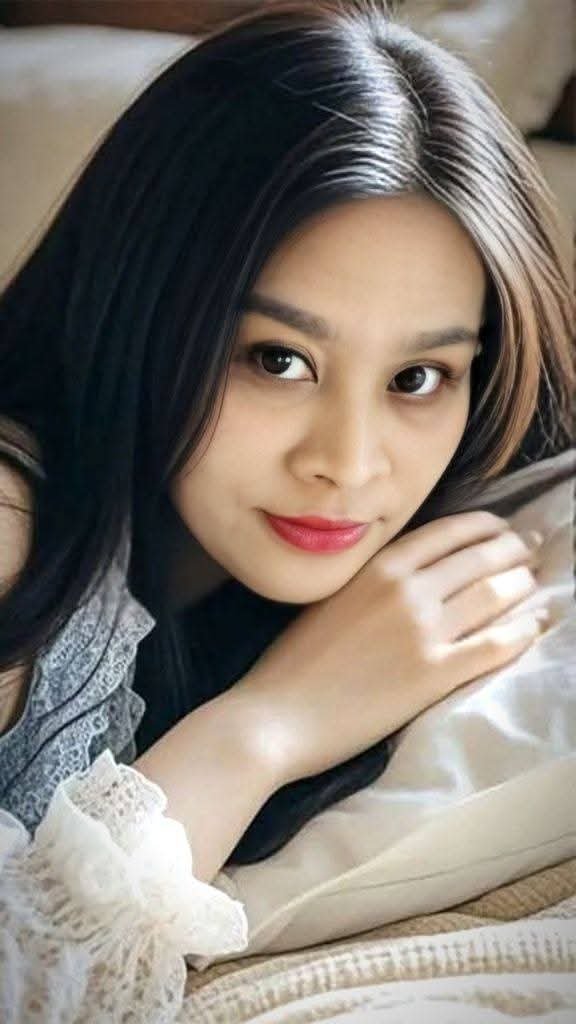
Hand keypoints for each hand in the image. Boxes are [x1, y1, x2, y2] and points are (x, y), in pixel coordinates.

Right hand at [232, 511, 547, 784]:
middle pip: (480, 559)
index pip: (449, 532)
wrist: (277, 714)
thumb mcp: (332, 598)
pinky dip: (523, 631)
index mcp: (379, 566)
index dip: (486, 527)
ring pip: (494, 595)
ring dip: (522, 586)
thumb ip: (375, 579)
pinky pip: (496, 644)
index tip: (502, 529)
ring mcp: (423, 631)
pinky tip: (536, 625)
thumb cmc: (294, 661)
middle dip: (513, 552)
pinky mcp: (434, 674)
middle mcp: (407, 589)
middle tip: (530, 552)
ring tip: (534, 586)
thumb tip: (418, 574)